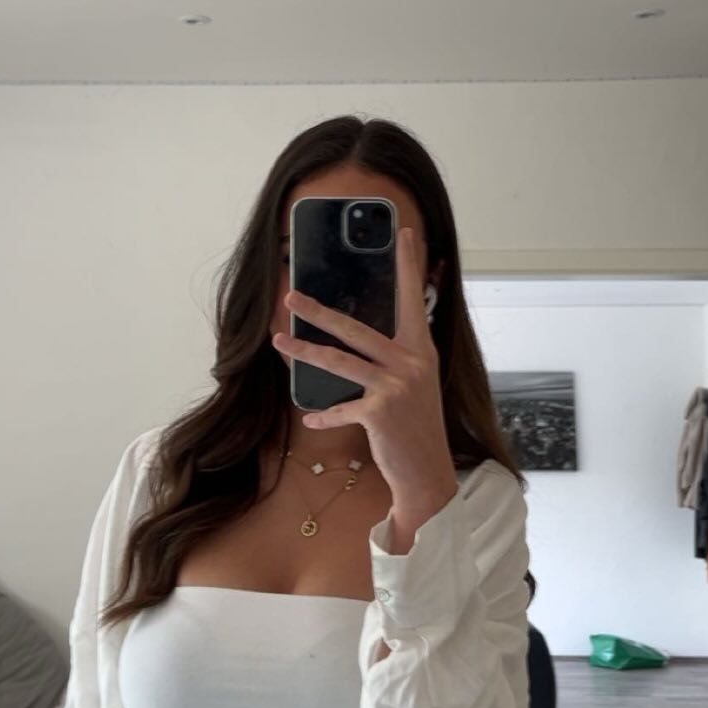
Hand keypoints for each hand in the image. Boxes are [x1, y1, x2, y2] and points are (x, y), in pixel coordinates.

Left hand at [272, 227, 457, 517]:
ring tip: (279, 340)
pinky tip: (312, 419)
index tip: (404, 233)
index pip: (413, 299)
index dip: (407, 265)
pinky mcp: (379, 412)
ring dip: (305, 351)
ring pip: (339, 361)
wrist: (428, 473)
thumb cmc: (416, 427)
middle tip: (290, 295)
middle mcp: (412, 363)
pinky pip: (340, 408)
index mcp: (422, 350)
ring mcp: (396, 386)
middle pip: (356, 328)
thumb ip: (395, 359)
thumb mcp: (414, 385)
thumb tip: (360, 340)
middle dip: (319, 311)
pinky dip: (324, 416)